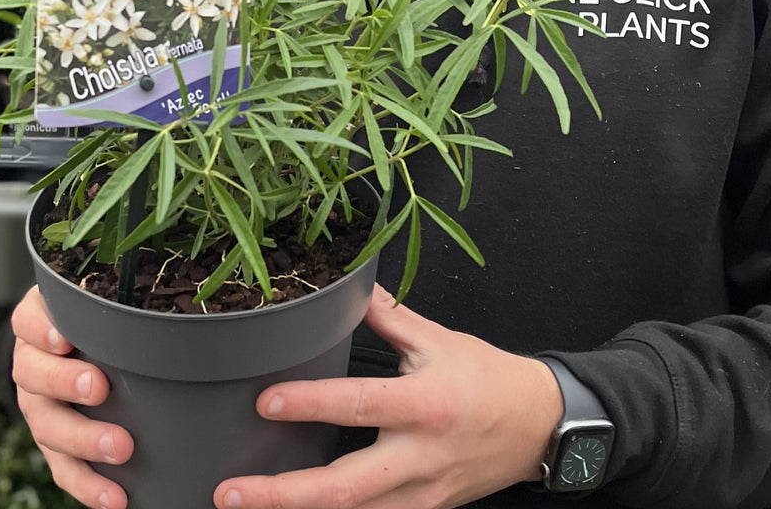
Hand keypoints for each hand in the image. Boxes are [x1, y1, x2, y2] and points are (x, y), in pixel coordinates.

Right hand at [11, 285, 133, 508]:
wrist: (80, 350)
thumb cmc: (96, 317)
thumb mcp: (97, 299)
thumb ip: (115, 301)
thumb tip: (163, 304)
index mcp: (38, 323)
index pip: (28, 321)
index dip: (42, 330)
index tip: (65, 339)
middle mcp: (31, 364)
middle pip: (34, 375)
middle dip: (66, 384)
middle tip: (100, 389)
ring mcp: (38, 406)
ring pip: (46, 426)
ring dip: (83, 440)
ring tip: (121, 448)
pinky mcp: (51, 444)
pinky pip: (62, 468)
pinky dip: (87, 485)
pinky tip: (115, 497)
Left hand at [213, 283, 563, 508]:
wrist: (539, 426)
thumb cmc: (488, 377)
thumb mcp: (439, 339)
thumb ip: (388, 317)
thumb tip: (349, 285)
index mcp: (423, 405)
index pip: (358, 406)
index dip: (310, 405)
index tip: (265, 403)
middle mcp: (419, 458)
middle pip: (344, 489)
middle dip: (283, 496)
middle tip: (230, 493)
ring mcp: (421, 496)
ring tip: (244, 507)